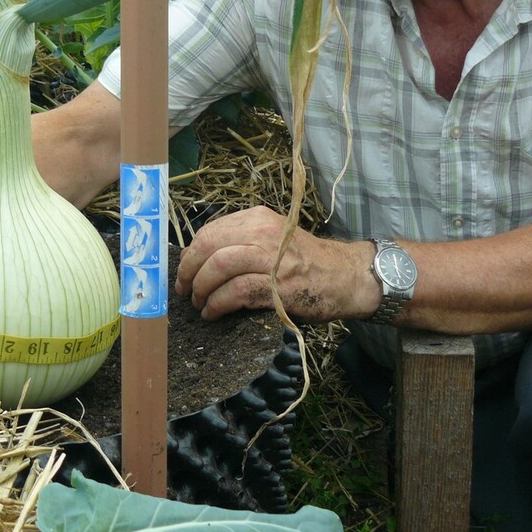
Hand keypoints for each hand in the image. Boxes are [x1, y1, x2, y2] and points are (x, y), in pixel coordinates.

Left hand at [174, 206, 376, 321]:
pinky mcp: (278, 285)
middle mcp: (263, 232)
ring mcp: (272, 257)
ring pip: (219, 266)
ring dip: (201, 288)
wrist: (346, 276)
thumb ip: (243, 242)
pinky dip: (217, 304)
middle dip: (189, 270)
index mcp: (258, 218)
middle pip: (209, 246)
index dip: (191, 254)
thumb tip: (201, 261)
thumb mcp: (273, 238)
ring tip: (198, 303)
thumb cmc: (306, 261)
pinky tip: (212, 313)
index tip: (185, 270)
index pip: (210, 231)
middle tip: (184, 289)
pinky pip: (236, 291)